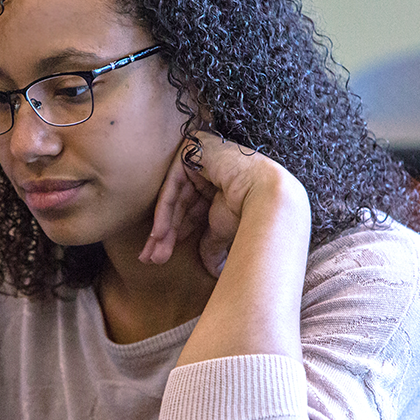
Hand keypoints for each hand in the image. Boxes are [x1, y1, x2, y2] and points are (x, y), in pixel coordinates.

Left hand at [139, 131, 306, 276]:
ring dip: (162, 228)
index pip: (190, 211)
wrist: (267, 199)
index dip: (175, 235)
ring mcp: (201, 156)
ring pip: (174, 197)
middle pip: (179, 205)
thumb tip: (213, 270)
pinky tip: (159, 234)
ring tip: (154, 253)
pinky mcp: (193, 149)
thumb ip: (211, 245)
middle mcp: (208, 171)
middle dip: (165, 235)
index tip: (160, 257)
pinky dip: (165, 210)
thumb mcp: (222, 232)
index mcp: (218, 186)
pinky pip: (174, 184)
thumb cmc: (252, 214)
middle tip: (152, 259)